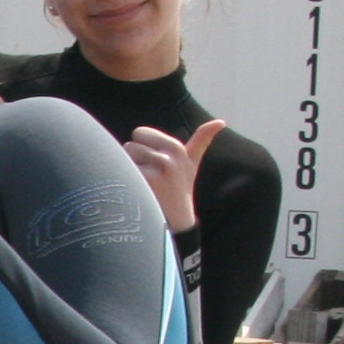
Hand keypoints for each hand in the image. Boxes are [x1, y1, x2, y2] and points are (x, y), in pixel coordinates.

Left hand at [125, 121, 221, 236]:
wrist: (175, 222)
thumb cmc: (180, 189)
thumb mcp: (191, 163)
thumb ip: (202, 139)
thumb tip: (221, 122)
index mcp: (177, 147)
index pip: (139, 133)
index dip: (142, 149)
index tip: (155, 165)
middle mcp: (170, 156)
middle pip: (129, 145)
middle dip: (134, 159)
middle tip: (149, 178)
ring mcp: (159, 168)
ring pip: (124, 158)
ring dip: (128, 172)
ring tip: (144, 186)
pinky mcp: (147, 180)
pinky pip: (122, 171)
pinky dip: (124, 182)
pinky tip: (138, 193)